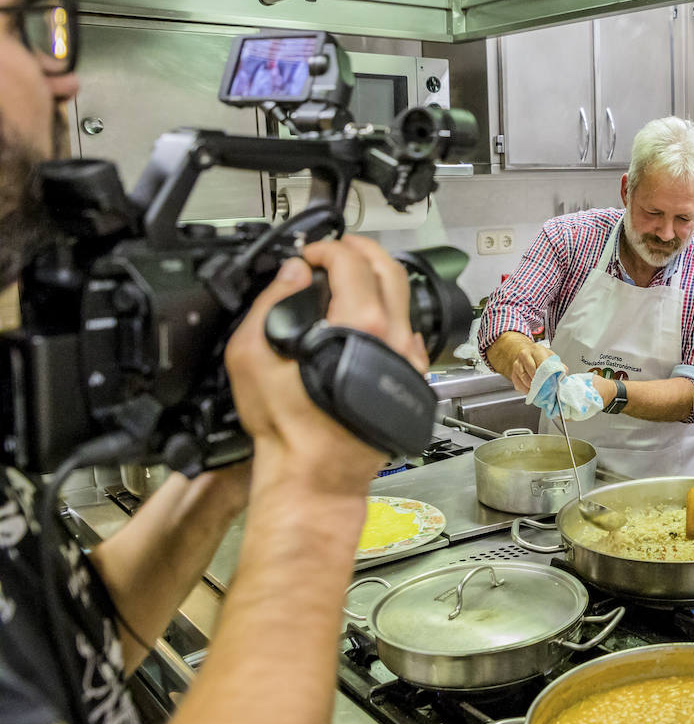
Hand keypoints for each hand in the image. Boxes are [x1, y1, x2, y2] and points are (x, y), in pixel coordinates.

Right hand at [226, 236, 426, 495]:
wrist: (316, 474)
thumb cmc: (287, 428)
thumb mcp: (252, 356)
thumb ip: (271, 304)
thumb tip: (293, 273)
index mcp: (359, 326)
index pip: (352, 262)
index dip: (327, 248)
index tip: (311, 253)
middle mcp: (392, 337)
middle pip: (391, 271)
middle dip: (363, 251)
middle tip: (338, 249)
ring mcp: (407, 359)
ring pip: (404, 301)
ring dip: (378, 280)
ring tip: (352, 277)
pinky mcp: (410, 379)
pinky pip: (409, 334)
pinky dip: (390, 316)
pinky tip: (370, 320)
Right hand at [509, 342, 555, 392]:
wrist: (524, 353)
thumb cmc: (538, 356)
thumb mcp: (550, 356)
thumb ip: (558, 365)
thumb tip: (564, 374)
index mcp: (536, 350)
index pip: (541, 363)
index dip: (547, 375)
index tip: (552, 382)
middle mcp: (524, 356)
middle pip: (532, 372)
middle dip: (540, 382)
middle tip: (547, 388)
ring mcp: (517, 365)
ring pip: (525, 379)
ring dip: (533, 387)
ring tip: (540, 390)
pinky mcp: (513, 374)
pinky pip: (519, 385)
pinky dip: (526, 390)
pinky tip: (532, 391)